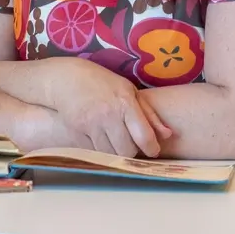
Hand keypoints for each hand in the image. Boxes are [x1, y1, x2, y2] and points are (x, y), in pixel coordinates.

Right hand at [45, 58, 171, 157]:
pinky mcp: (76, 131)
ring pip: (110, 154)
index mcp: (125, 102)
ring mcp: (90, 124)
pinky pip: (93, 151)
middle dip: (131, 152)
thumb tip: (168, 134)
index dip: (152, 148)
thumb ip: (149, 114)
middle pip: (127, 151)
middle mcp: (108, 114)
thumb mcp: (129, 90)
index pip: (144, 136)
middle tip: (130, 144)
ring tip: (114, 141)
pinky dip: (99, 149)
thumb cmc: (102, 83)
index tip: (152, 150)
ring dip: (115, 152)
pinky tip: (99, 137)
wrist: (66, 79)